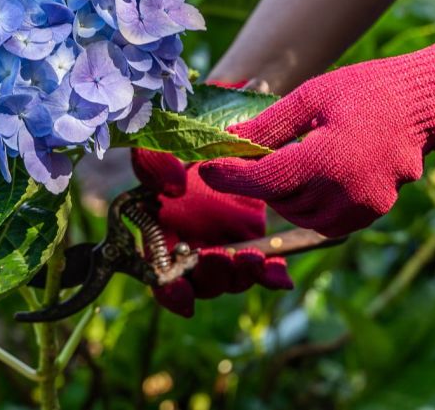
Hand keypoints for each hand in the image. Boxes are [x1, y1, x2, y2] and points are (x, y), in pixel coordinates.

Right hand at [132, 132, 291, 316]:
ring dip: (242, 275)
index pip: (162, 277)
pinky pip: (263, 269)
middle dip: (212, 276)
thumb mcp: (161, 146)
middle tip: (221, 257)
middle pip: (201, 283)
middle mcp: (192, 249)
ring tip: (253, 258)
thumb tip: (173, 186)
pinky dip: (271, 275)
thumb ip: (154, 162)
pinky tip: (280, 275)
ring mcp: (223, 248)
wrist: (224, 143)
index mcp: (161, 235)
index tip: (182, 290)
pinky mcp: (252, 242)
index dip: (169, 290)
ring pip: (233, 279)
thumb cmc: (183, 147)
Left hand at [199, 37, 434, 236]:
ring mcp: (361, 207)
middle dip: (260, 182)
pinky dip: (311, 206)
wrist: (423, 105)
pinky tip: (314, 178)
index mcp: (326, 159)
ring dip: (284, 196)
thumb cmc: (367, 91)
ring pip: (300, 216)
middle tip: (253, 156)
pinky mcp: (371, 213)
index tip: (206, 169)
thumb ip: (269, 125)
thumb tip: (228, 140)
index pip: (261, 180)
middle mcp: (344, 191)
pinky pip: (326, 221)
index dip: (229, 176)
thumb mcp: (312, 97)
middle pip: (279, 201)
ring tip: (289, 163)